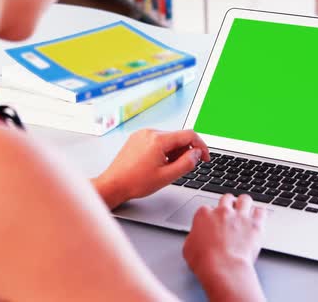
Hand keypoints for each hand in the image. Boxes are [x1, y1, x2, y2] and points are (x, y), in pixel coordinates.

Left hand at [93, 129, 209, 208]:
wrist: (113, 185)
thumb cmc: (135, 182)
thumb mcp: (167, 176)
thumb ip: (186, 163)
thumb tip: (197, 154)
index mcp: (158, 139)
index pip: (189, 135)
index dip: (201, 147)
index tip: (204, 158)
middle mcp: (150, 132)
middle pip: (178, 137)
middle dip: (185, 152)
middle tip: (180, 169)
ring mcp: (142, 134)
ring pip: (168, 139)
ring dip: (174, 152)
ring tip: (165, 169)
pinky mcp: (137, 138)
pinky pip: (157, 141)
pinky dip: (163, 151)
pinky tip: (157, 164)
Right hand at [183, 194, 266, 301]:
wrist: (223, 267)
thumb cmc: (204, 260)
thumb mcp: (188, 248)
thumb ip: (194, 237)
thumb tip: (195, 238)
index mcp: (204, 215)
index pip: (207, 208)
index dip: (210, 215)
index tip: (212, 222)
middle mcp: (222, 211)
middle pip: (226, 198)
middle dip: (228, 204)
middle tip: (230, 212)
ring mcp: (240, 216)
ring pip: (245, 199)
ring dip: (245, 204)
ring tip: (245, 210)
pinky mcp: (255, 224)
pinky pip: (261, 211)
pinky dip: (260, 213)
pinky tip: (258, 217)